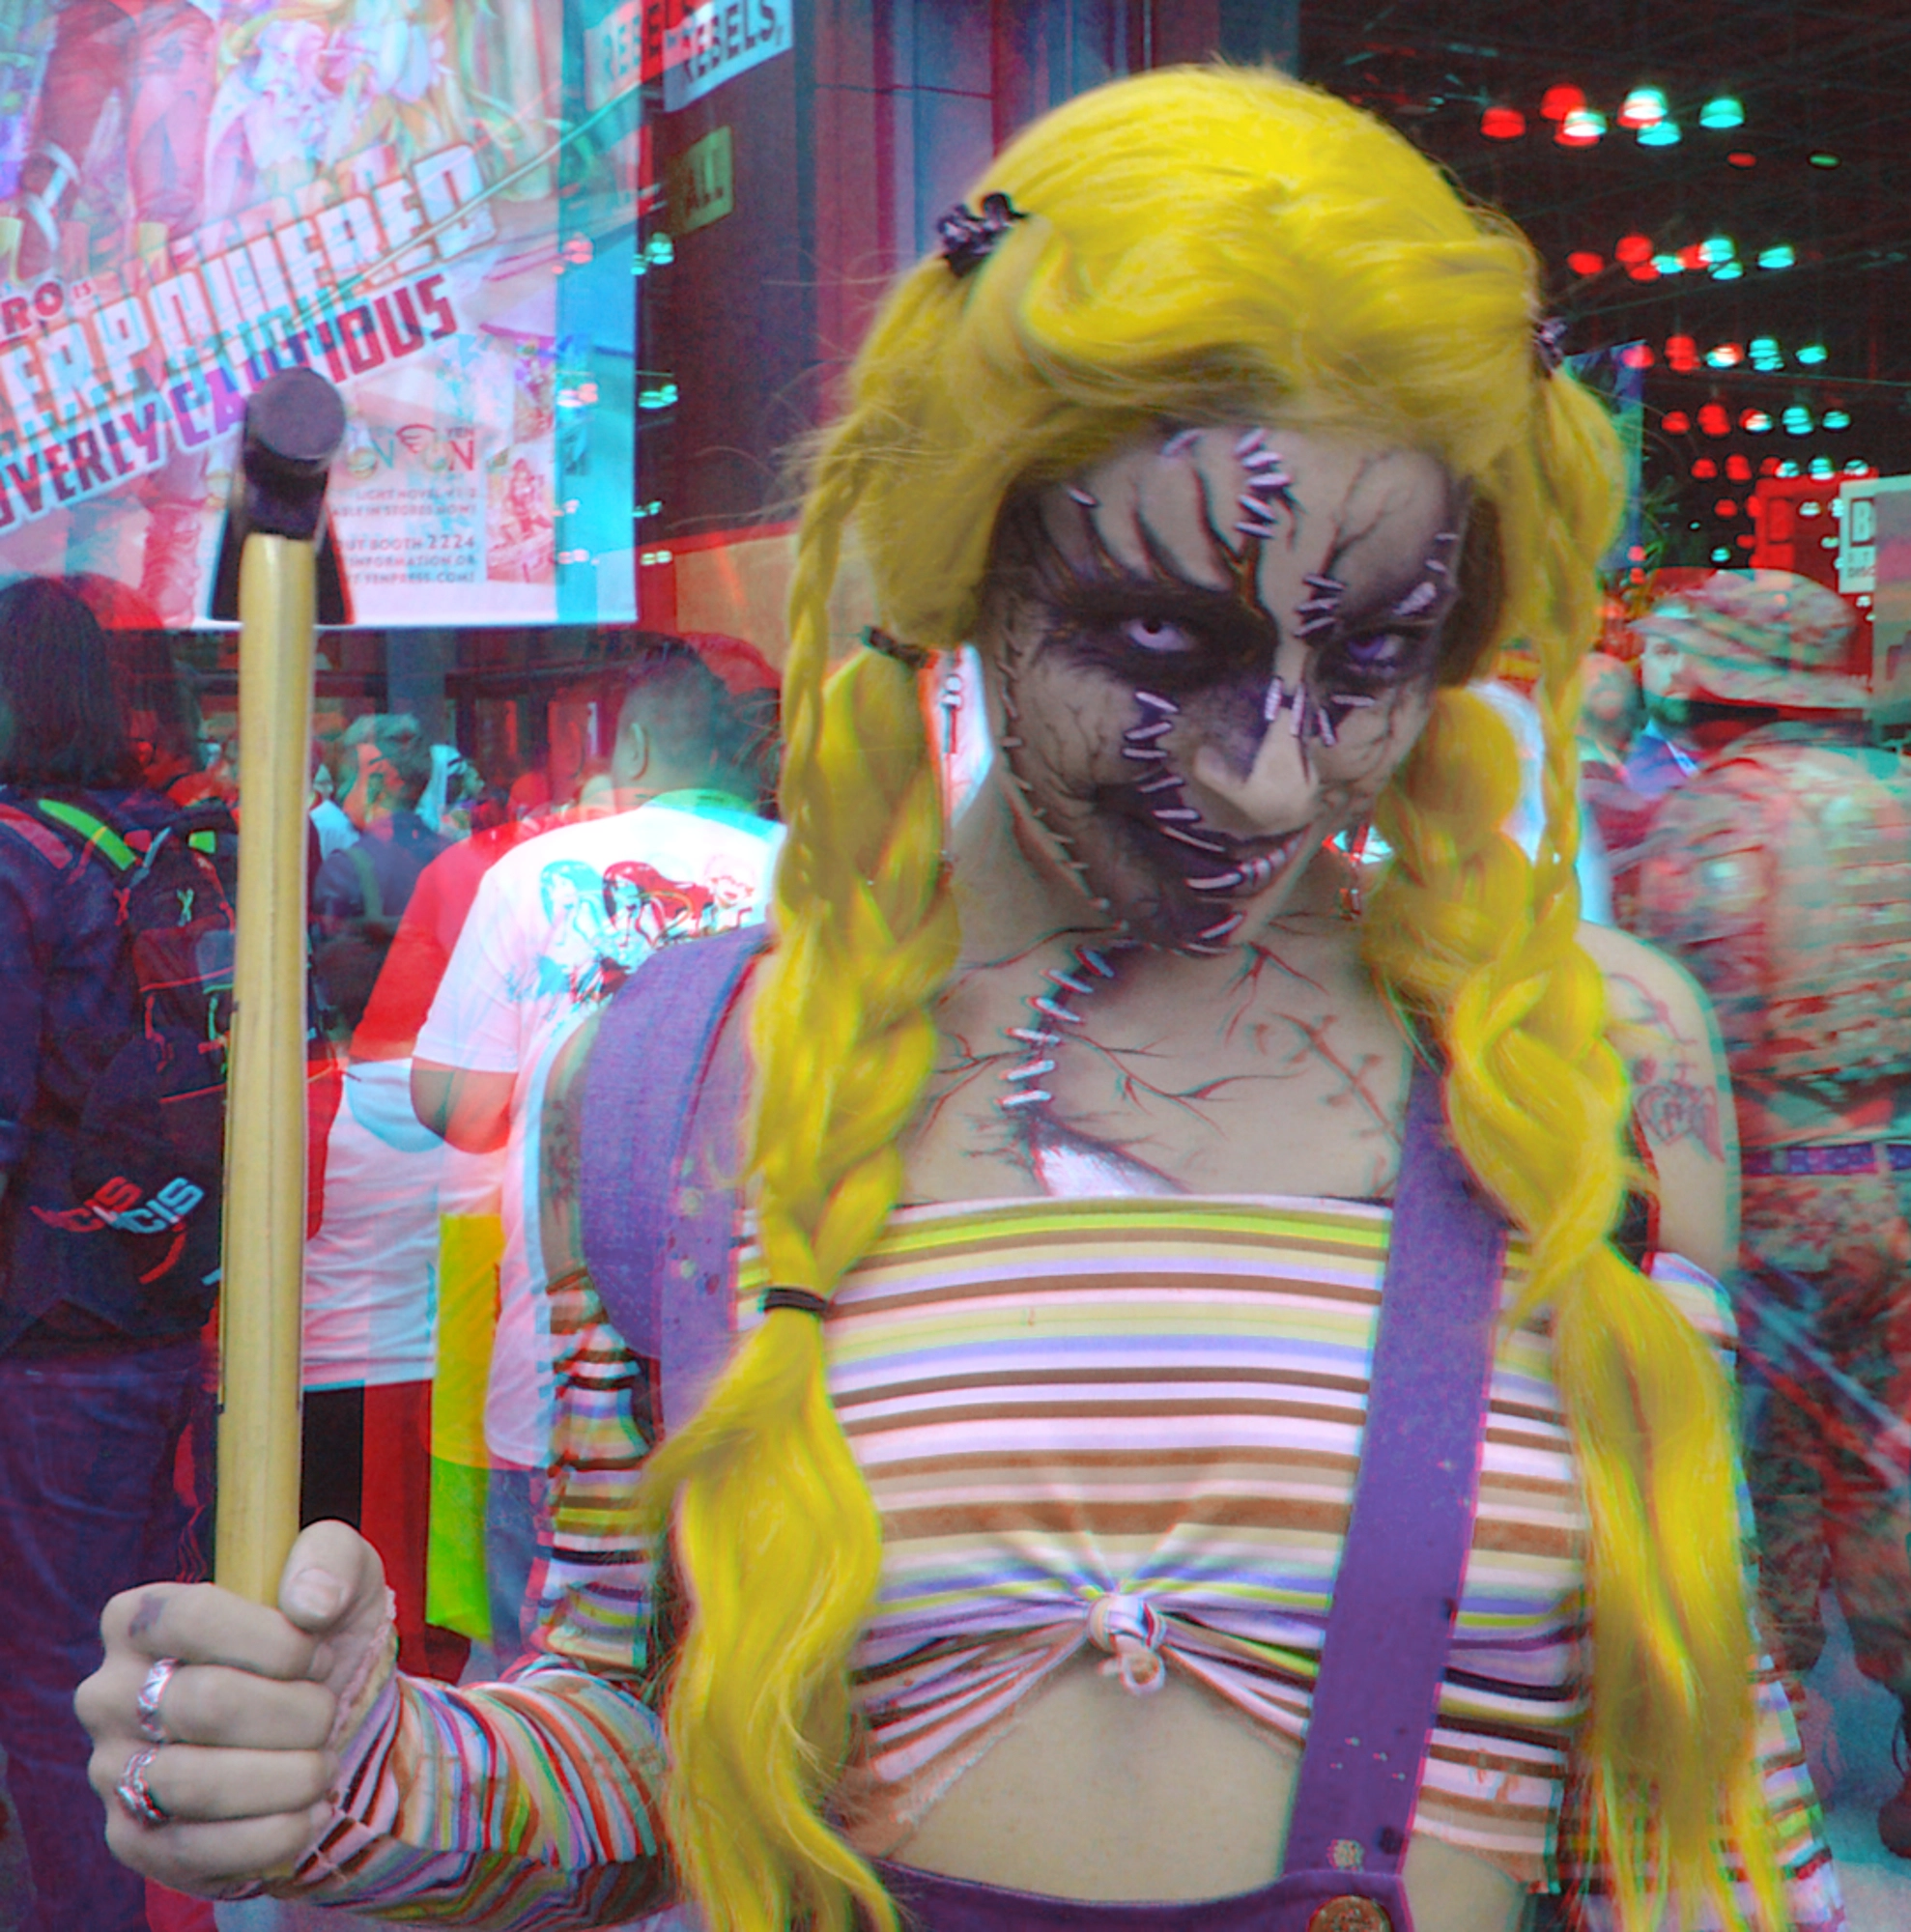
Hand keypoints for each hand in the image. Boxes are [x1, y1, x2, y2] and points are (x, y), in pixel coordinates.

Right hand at [76, 1521, 390, 1895]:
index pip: (191, 1618)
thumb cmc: (319, 1638)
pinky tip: (309, 1811)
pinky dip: (272, 1833)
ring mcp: (112, 1769)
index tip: (318, 1651)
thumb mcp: (341, 1575)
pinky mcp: (132, 1839)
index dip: (275, 1641)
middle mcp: (109, 1693)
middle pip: (205, 1703)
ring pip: (198, 1782)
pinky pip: (196, 1849)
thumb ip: (330, 1558)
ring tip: (320, 1762)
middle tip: (325, 1711)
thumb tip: (310, 1603)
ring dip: (289, 1774)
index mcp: (140, 1617)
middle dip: (298, 1711)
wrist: (323, 1724)